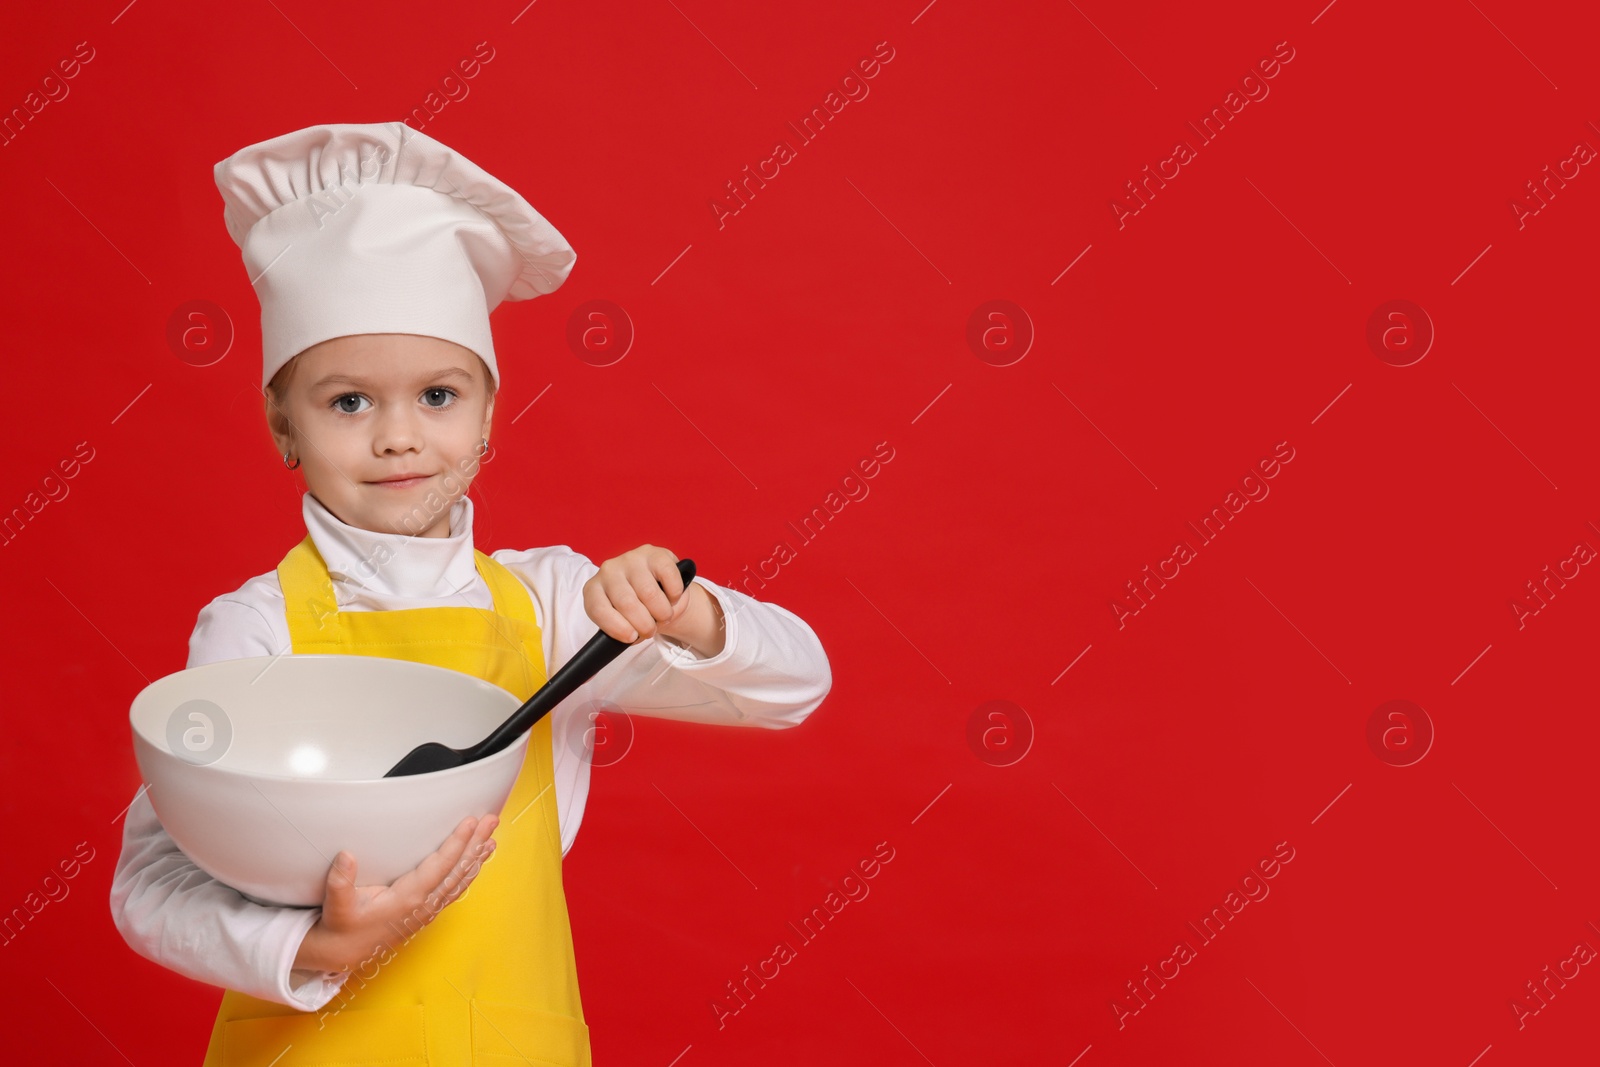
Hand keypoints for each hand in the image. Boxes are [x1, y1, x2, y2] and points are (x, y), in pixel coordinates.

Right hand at [293, 814, 498, 973]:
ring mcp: (427, 910)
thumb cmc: (342, 926)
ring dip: (477, 857)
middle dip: (476, 843)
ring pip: (460, 880)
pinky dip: (468, 873)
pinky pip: (454, 890)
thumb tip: (346, 856)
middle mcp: (424, 905)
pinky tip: (476, 862)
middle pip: (458, 870)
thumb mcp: (336, 905)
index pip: (440, 866)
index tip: (470, 822)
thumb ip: (340, 882)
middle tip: (492, 820)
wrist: (344, 954)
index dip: (457, 843)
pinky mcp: (426, 912)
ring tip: (491, 837)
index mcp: (408, 899)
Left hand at [583, 544, 693, 644]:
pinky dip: (674, 594)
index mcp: (594, 589)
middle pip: (626, 603)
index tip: (632, 638)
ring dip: (662, 612)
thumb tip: (632, 637)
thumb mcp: (624, 621)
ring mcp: (632, 559)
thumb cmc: (638, 608)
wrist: (658, 587)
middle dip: (644, 624)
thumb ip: (623, 630)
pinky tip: (672, 597)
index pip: (598, 609)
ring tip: (663, 616)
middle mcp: (608, 570)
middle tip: (651, 630)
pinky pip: (668, 577)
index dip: (616, 627)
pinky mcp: (655, 554)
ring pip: (649, 593)